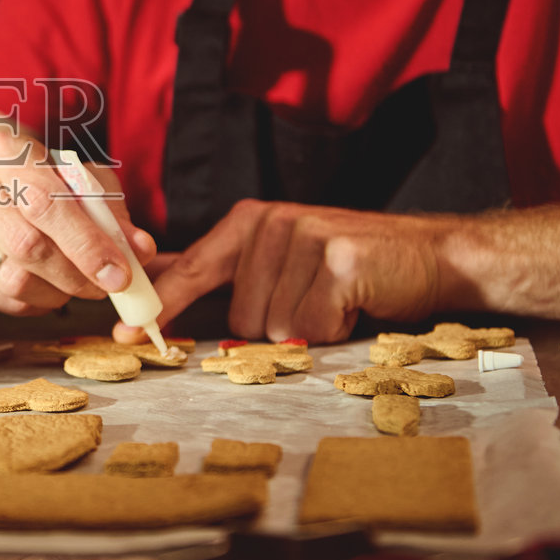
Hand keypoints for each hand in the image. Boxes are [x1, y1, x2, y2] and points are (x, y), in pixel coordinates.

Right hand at [0, 128, 156, 314]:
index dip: (88, 241)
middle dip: (76, 273)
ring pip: (15, 277)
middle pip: (28, 242)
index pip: (47, 199)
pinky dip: (33, 302)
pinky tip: (42, 290)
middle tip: (106, 288)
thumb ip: (110, 215)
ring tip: (73, 287)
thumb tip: (140, 250)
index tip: (120, 272)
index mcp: (5, 150)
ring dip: (58, 293)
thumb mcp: (77, 189)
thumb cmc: (31, 195)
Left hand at [133, 199, 449, 343]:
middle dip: (278, 326)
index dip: (163, 305)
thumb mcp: (280, 260)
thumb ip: (224, 274)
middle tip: (315, 302)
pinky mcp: (339, 261)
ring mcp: (304, 238)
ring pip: (275, 328)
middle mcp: (271, 223)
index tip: (126, 336)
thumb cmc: (351, 270)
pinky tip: (354, 306)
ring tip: (337, 302)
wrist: (433, 257)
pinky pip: (311, 328)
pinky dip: (335, 331)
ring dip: (309, 330)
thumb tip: (160, 288)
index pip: (191, 267)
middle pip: (240, 318)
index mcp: (248, 223)